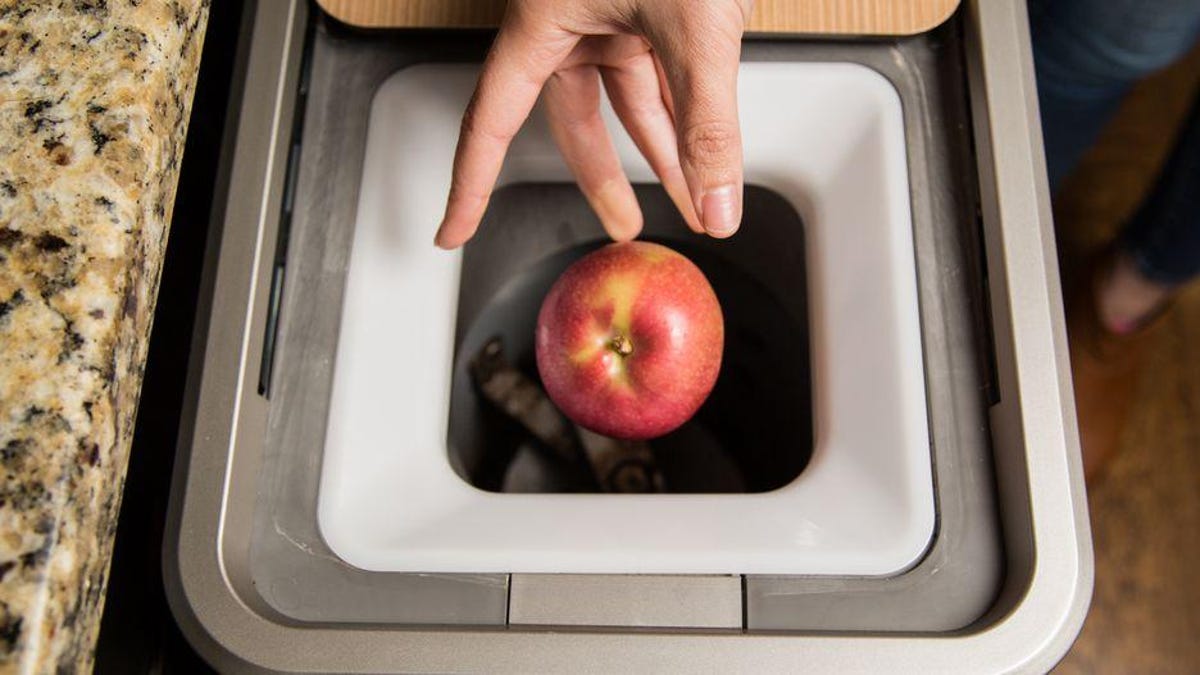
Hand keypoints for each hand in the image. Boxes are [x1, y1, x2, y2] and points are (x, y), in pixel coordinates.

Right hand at [434, 0, 750, 248]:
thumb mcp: (694, 25)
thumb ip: (709, 122)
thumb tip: (716, 203)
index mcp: (542, 20)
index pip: (491, 122)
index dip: (469, 184)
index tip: (449, 229)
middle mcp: (570, 19)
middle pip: (574, 121)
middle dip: (607, 179)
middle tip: (623, 225)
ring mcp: (612, 10)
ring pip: (627, 99)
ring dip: (662, 149)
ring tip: (689, 199)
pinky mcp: (652, 4)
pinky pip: (660, 72)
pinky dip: (682, 110)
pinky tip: (702, 143)